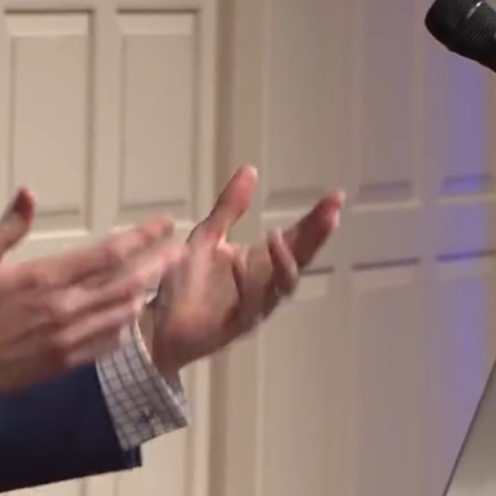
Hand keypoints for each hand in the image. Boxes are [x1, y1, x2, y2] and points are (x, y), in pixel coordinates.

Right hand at [0, 188, 188, 404]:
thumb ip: (9, 227)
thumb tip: (29, 192)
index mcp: (44, 278)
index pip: (107, 254)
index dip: (141, 237)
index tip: (162, 223)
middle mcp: (64, 309)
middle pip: (126, 283)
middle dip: (156, 264)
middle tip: (177, 250)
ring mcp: (68, 339)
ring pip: (121, 314)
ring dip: (145, 294)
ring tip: (161, 278)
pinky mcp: (65, 364)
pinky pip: (107, 344)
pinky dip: (125, 327)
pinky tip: (131, 317)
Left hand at [146, 165, 343, 378]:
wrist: (159, 323)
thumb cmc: (186, 282)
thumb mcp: (208, 236)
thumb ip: (230, 207)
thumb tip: (250, 169)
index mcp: (262, 262)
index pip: (297, 238)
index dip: (316, 219)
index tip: (335, 196)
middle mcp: (266, 284)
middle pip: (300, 259)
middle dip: (315, 236)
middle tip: (330, 212)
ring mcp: (255, 306)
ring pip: (282, 286)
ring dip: (284, 261)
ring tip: (279, 234)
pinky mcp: (235, 326)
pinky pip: (249, 307)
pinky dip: (246, 284)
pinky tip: (238, 262)